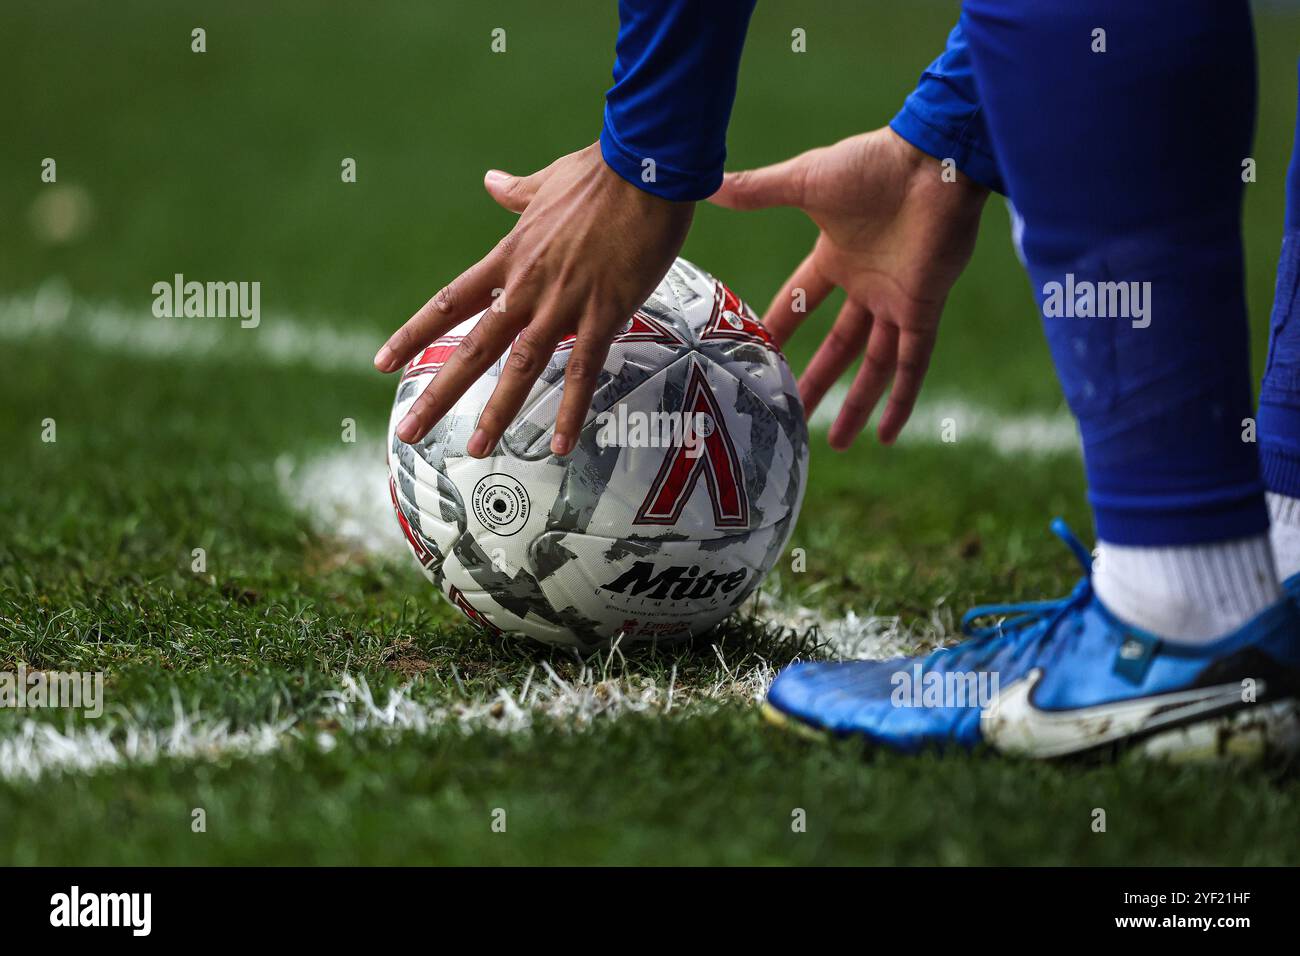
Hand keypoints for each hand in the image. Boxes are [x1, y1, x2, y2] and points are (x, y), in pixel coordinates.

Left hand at [376, 143, 693, 455]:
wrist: (645, 166)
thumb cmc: (601, 172)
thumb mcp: (548, 182)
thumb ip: (517, 193)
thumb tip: (491, 181)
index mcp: (510, 257)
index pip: (450, 302)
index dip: (414, 334)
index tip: (383, 363)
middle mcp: (526, 286)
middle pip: (473, 348)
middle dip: (438, 393)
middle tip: (409, 431)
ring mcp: (564, 302)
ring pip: (522, 367)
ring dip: (498, 411)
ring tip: (477, 448)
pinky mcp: (604, 312)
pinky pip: (584, 371)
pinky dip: (570, 410)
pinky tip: (559, 444)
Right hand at [710, 127, 986, 447]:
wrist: (931, 160)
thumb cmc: (872, 163)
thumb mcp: (804, 181)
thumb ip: (758, 190)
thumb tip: (707, 184)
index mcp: (835, 256)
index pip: (800, 303)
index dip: (780, 330)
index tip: (758, 359)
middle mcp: (866, 285)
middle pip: (837, 345)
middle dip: (816, 381)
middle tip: (792, 414)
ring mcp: (896, 300)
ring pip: (873, 364)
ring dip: (856, 404)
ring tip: (834, 442)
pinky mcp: (923, 308)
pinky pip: (912, 364)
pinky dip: (901, 399)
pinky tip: (887, 435)